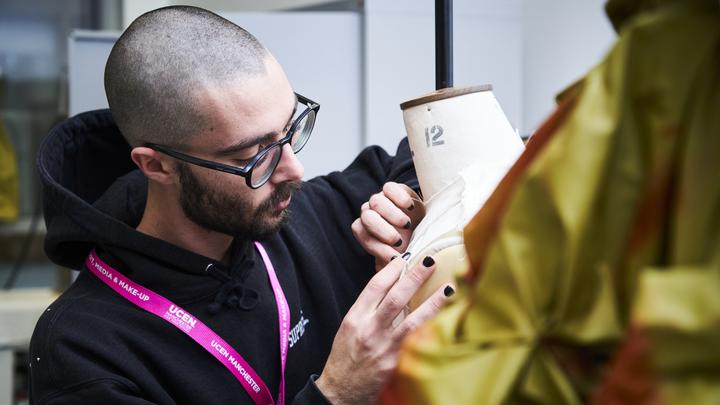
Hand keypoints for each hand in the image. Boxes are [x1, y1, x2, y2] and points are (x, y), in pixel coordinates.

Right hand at [315, 256, 452, 404]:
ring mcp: (384, 347)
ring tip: (449, 288)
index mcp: (356, 318)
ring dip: (433, 302)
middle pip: (395, 297)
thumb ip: (368, 308)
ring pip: (413, 320)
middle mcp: (370, 330)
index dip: (391, 270)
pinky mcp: (396, 363)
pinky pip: (417, 342)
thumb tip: (389, 286)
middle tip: (430, 260)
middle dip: (414, 277)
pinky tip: (448, 320)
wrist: (340, 391)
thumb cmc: (345, 357)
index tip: (405, 258)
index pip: (375, 287)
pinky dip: (433, 329)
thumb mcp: (350, 327)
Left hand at [352, 182, 423, 269]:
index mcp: (366, 229)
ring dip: (392, 215)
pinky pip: (389, 188)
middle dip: (383, 231)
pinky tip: (410, 208)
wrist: (424, 226)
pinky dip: (399, 198)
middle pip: (366, 217)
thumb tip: (384, 275)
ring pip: (376, 202)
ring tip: (407, 225)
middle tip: (399, 241)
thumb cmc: (410, 245)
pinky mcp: (392, 189)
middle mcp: (370, 213)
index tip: (394, 257)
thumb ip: (389, 266)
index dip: (375, 246)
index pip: (360, 232)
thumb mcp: (400, 258)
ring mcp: (380, 199)